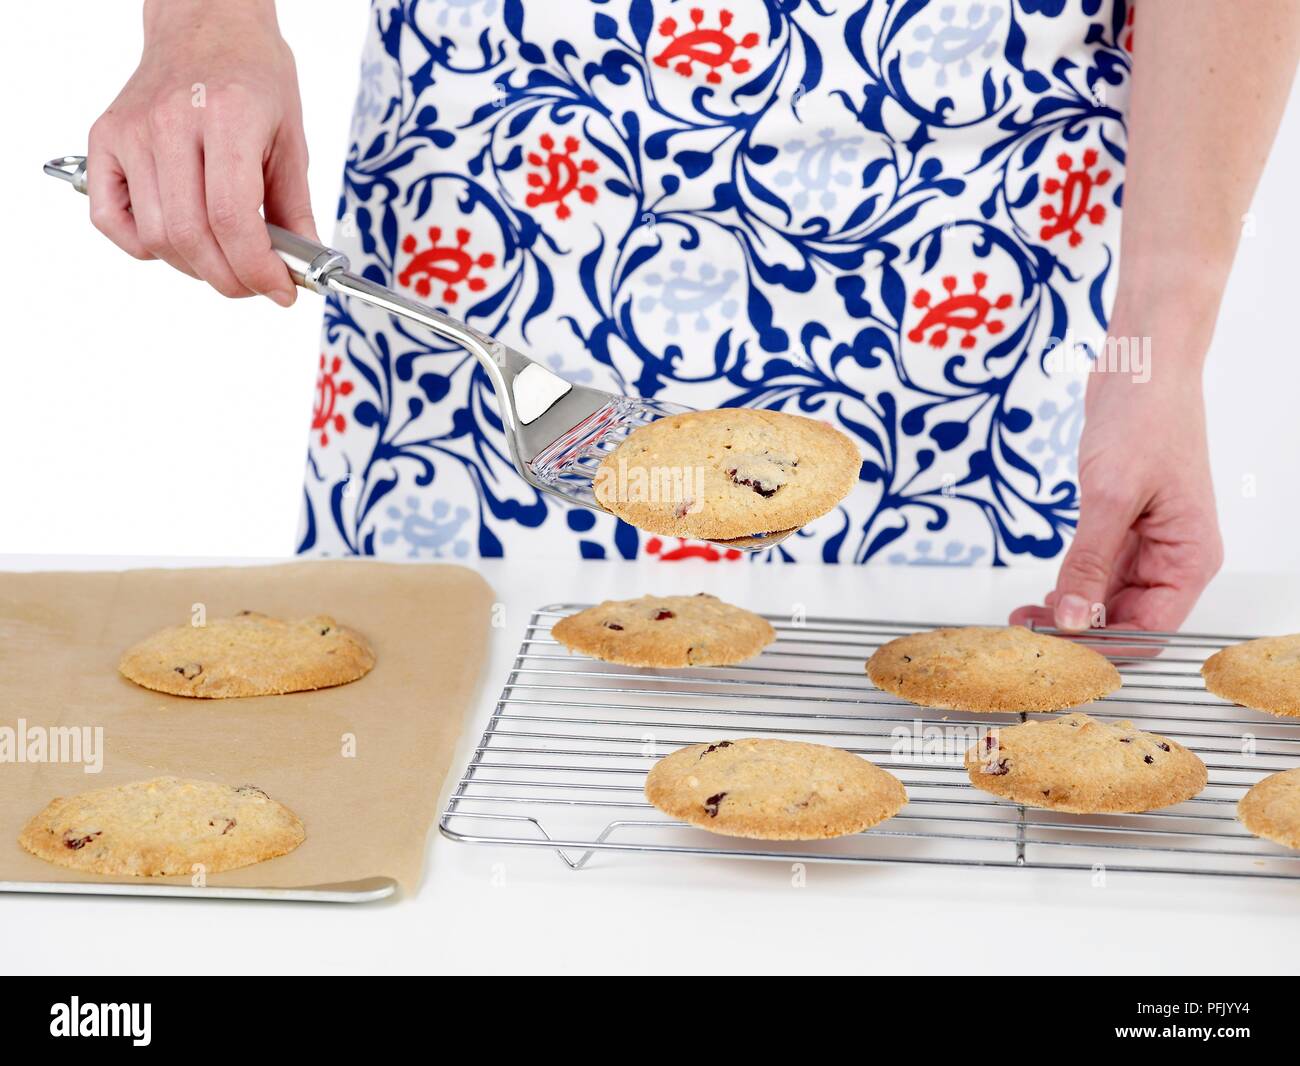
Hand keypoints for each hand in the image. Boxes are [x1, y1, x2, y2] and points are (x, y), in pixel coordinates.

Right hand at [87, 0, 314, 304]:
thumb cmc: (252, 74)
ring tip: (224, 261)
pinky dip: (143, 246)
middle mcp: (170, 123)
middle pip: (191, 236)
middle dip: (231, 279)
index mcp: (225, 117)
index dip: (258, 270)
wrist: (207, 24)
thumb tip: (303, 267)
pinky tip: (177, 240)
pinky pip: (111, 220)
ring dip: (194, 268)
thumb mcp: (291, 138)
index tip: (281, 290)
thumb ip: (296, 208)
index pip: (232, 219)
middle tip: (256, 284)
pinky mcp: (105, 139)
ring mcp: (131, 131)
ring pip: (155, 237)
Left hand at [1010, 359, 1222, 633]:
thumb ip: (1089, 562)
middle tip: (1025, 635)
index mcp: (1189, 558)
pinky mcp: (1123, 526)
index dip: (1103, 647)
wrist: (1142, 365)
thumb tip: (1072, 618)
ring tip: (1022, 617)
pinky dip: (1070, 586)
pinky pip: (1097, 572)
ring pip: (1108, 600)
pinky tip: (1041, 595)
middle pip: (1128, 621)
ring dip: (1068, 612)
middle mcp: (1174, 558)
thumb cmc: (1146, 417)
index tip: (1055, 651)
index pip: (1151, 630)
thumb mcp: (1111, 495)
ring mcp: (1148, 543)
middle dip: (1079, 633)